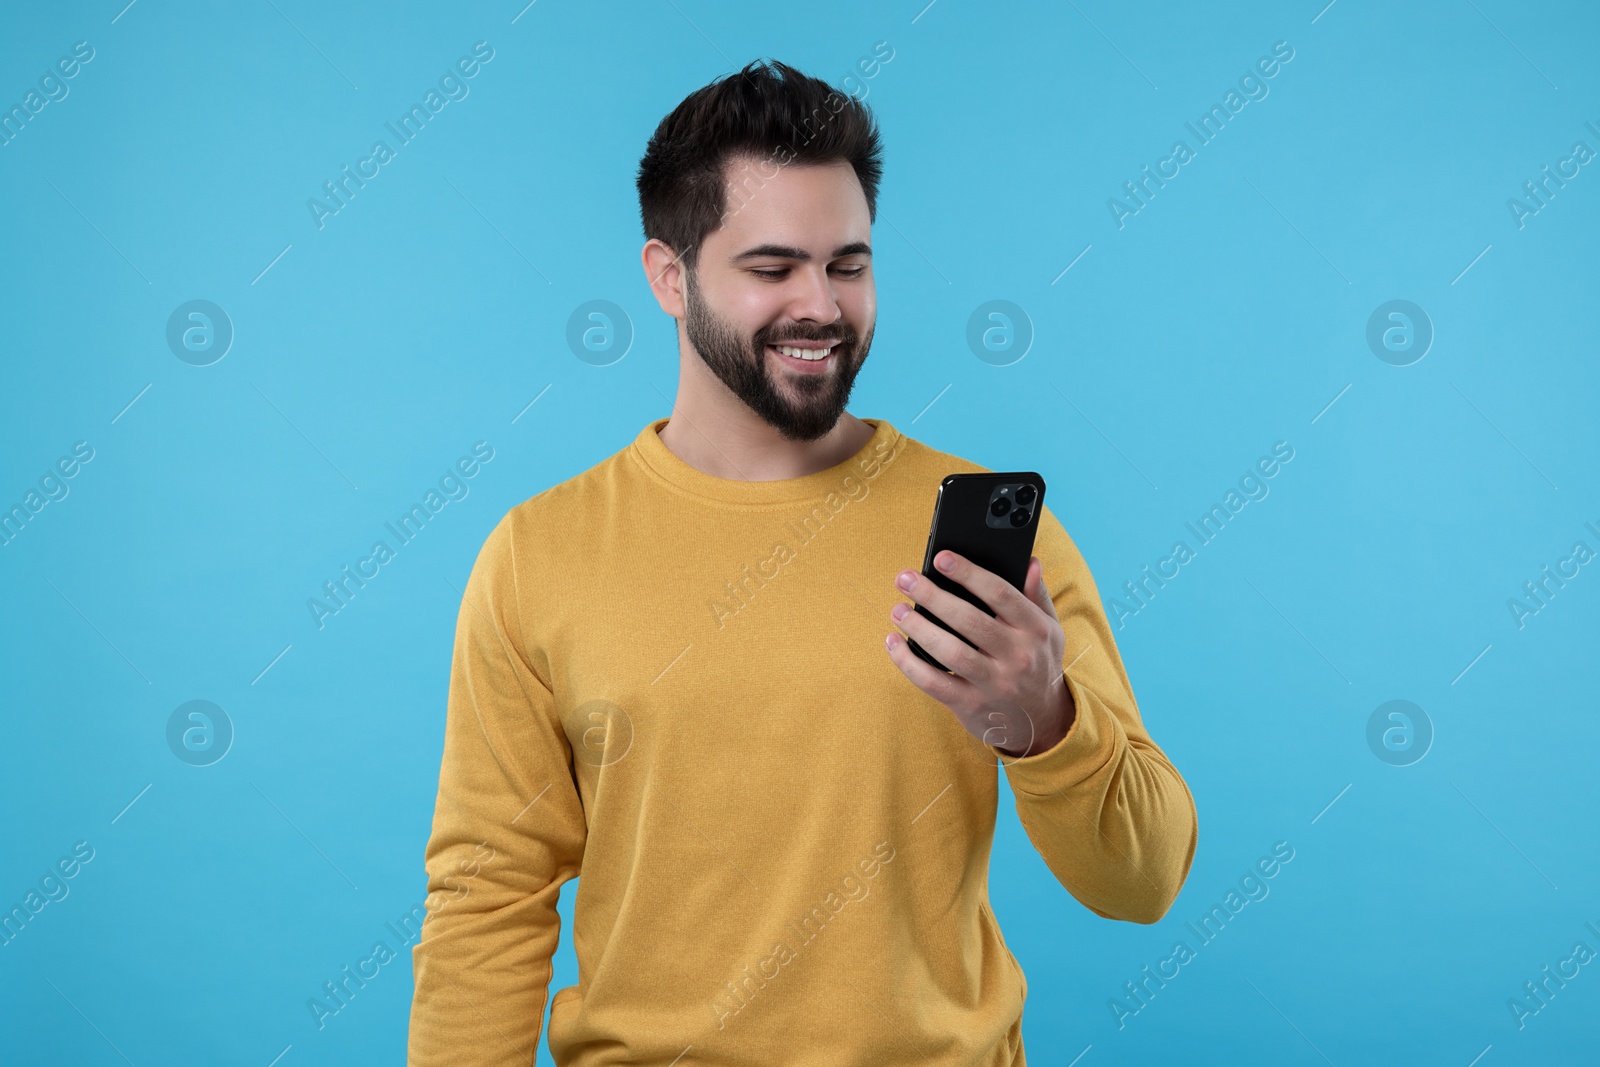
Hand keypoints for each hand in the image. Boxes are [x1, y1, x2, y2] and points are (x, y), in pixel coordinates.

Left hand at [885, 550, 1074, 758]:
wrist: (1043, 721)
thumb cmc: (1038, 663)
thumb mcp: (1049, 629)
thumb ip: (1037, 595)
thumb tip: (1029, 561)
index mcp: (1035, 629)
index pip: (1000, 593)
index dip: (968, 573)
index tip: (941, 558)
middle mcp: (1017, 656)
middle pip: (969, 620)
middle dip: (932, 596)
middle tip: (905, 578)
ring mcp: (994, 683)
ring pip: (950, 651)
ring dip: (918, 628)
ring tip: (898, 610)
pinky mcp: (971, 705)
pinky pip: (933, 682)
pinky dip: (908, 663)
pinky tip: (894, 643)